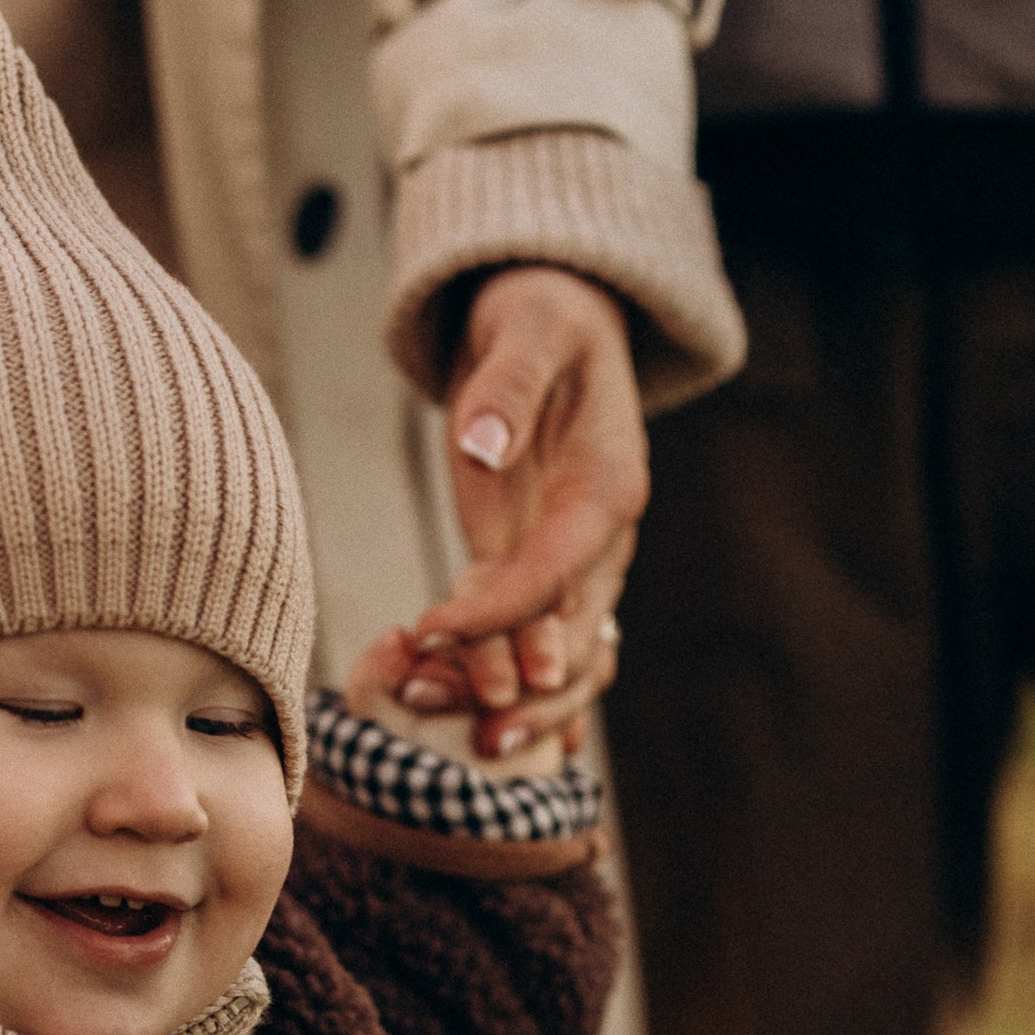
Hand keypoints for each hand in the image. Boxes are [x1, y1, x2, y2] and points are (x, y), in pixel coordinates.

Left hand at [390, 265, 645, 759]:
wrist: (553, 319)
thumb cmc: (542, 313)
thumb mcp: (530, 324)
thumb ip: (510, 383)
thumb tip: (484, 446)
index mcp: (610, 486)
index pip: (561, 568)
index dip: (503, 611)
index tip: (432, 629)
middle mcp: (602, 537)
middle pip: (571, 638)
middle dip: (507, 683)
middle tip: (425, 700)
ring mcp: (571, 559)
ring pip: (553, 657)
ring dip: (499, 698)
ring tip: (424, 712)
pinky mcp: (530, 564)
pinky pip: (520, 641)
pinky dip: (490, 680)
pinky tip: (454, 721)